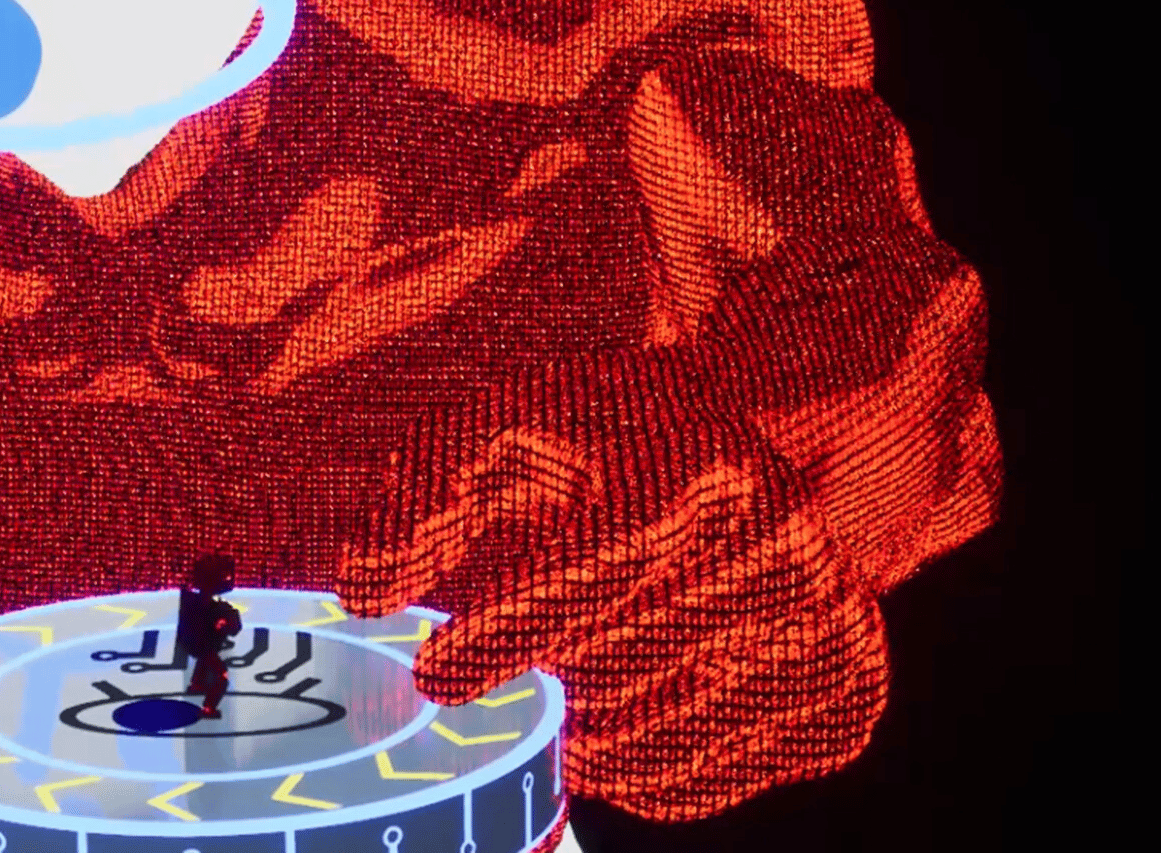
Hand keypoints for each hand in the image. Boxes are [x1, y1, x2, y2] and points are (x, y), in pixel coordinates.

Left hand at [335, 431, 886, 821]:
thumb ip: (426, 501)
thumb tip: (359, 591)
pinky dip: (658, 773)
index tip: (435, 674)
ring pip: (672, 730)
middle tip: (488, 691)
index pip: (591, 571)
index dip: (504, 634)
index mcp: (696, 465)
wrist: (750, 452)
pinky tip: (621, 738)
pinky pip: (729, 772)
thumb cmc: (602, 443)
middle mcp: (778, 542)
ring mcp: (826, 622)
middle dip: (543, 682)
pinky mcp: (847, 686)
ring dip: (593, 737)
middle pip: (625, 662)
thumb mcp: (507, 433)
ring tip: (557, 711)